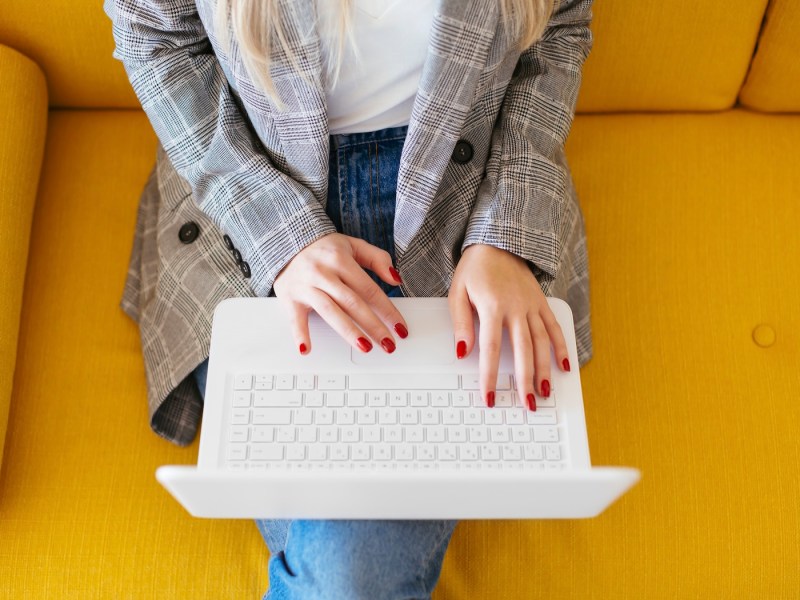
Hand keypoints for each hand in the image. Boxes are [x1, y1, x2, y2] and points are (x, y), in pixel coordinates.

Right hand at [273, 233, 407, 354]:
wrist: (286, 242)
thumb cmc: (323, 249)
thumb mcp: (353, 245)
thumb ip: (377, 259)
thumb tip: (396, 280)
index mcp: (340, 260)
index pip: (369, 289)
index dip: (387, 310)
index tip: (399, 327)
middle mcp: (323, 273)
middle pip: (353, 303)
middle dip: (373, 325)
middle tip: (388, 344)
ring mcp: (306, 286)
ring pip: (330, 312)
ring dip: (348, 331)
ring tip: (365, 347)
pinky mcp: (290, 298)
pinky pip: (295, 319)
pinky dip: (300, 334)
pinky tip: (307, 349)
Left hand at [448, 244, 570, 409]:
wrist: (498, 242)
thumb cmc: (474, 269)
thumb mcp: (457, 292)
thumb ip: (461, 323)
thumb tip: (462, 352)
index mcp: (492, 306)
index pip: (490, 349)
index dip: (490, 376)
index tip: (489, 397)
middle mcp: (516, 308)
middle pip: (523, 351)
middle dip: (525, 380)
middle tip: (527, 404)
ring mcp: (531, 306)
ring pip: (541, 343)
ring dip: (544, 370)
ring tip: (545, 392)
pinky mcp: (541, 303)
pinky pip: (554, 327)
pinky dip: (561, 347)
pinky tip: (563, 366)